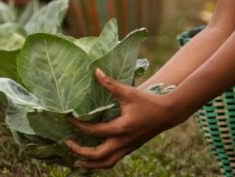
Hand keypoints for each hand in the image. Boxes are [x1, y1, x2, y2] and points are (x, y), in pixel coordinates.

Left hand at [66, 69, 185, 169]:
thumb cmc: (147, 102)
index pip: (94, 131)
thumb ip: (111, 83)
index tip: (69, 118)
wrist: (167, 114)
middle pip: (98, 155)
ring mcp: (127, 147)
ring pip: (106, 163)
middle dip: (80, 152)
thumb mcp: (128, 92)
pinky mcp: (130, 148)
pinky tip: (93, 158)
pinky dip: (101, 162)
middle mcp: (123, 142)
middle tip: (67, 143)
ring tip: (76, 162)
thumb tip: (96, 71)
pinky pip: (113, 160)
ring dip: (90, 164)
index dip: (79, 126)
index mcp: (121, 128)